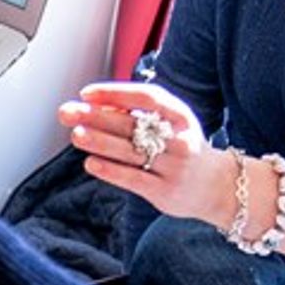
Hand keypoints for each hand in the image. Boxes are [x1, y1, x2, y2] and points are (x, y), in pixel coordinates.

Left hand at [58, 83, 234, 226]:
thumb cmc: (182, 147)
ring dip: (100, 142)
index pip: (147, 97)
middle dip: (96, 117)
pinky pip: (133, 178)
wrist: (217, 186)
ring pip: (131, 151)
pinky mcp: (165, 191)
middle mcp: (179, 139)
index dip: (115, 93)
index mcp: (180, 115)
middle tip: (68, 112)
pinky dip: (110, 170)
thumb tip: (96, 105)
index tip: (87, 93)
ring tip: (76, 135)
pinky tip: (91, 163)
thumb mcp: (171, 123)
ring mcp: (174, 166)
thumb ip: (139, 113)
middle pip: (133, 124)